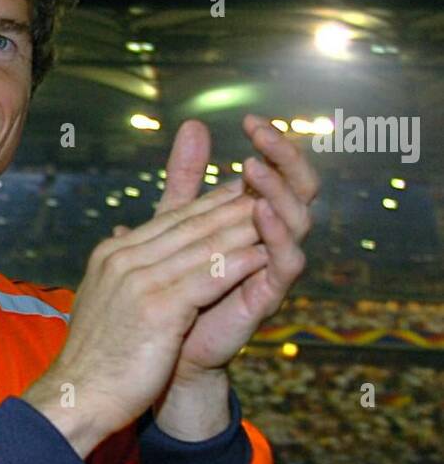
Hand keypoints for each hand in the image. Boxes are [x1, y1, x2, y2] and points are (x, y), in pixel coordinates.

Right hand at [23, 181, 265, 455]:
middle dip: (229, 207)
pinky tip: (262, 256)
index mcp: (111, 256)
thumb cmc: (95, 360)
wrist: (77, 397)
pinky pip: (208, 278)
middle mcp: (123, 260)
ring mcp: (138, 280)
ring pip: (201, 247)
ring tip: (274, 217)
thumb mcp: (106, 304)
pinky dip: (237, 265)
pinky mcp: (158, 307)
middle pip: (187, 226)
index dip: (205, 204)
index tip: (235, 191)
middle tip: (264, 191)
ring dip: (241, 230)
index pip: (166, 221)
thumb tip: (128, 254)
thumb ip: (123, 276)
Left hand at [152, 116, 318, 377]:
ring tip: (255, 168)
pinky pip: (286, 262)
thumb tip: (192, 125)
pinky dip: (277, 235)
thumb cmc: (173, 281)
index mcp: (254, 216)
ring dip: (279, 191)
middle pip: (301, 189)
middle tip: (260, 135)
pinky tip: (260, 213)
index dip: (273, 144)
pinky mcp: (267, 295)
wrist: (162, 345)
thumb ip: (186, 179)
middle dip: (285, 158)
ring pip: (299, 220)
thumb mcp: (174, 222)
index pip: (279, 171)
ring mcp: (271, 266)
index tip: (250, 119)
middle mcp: (271, 238)